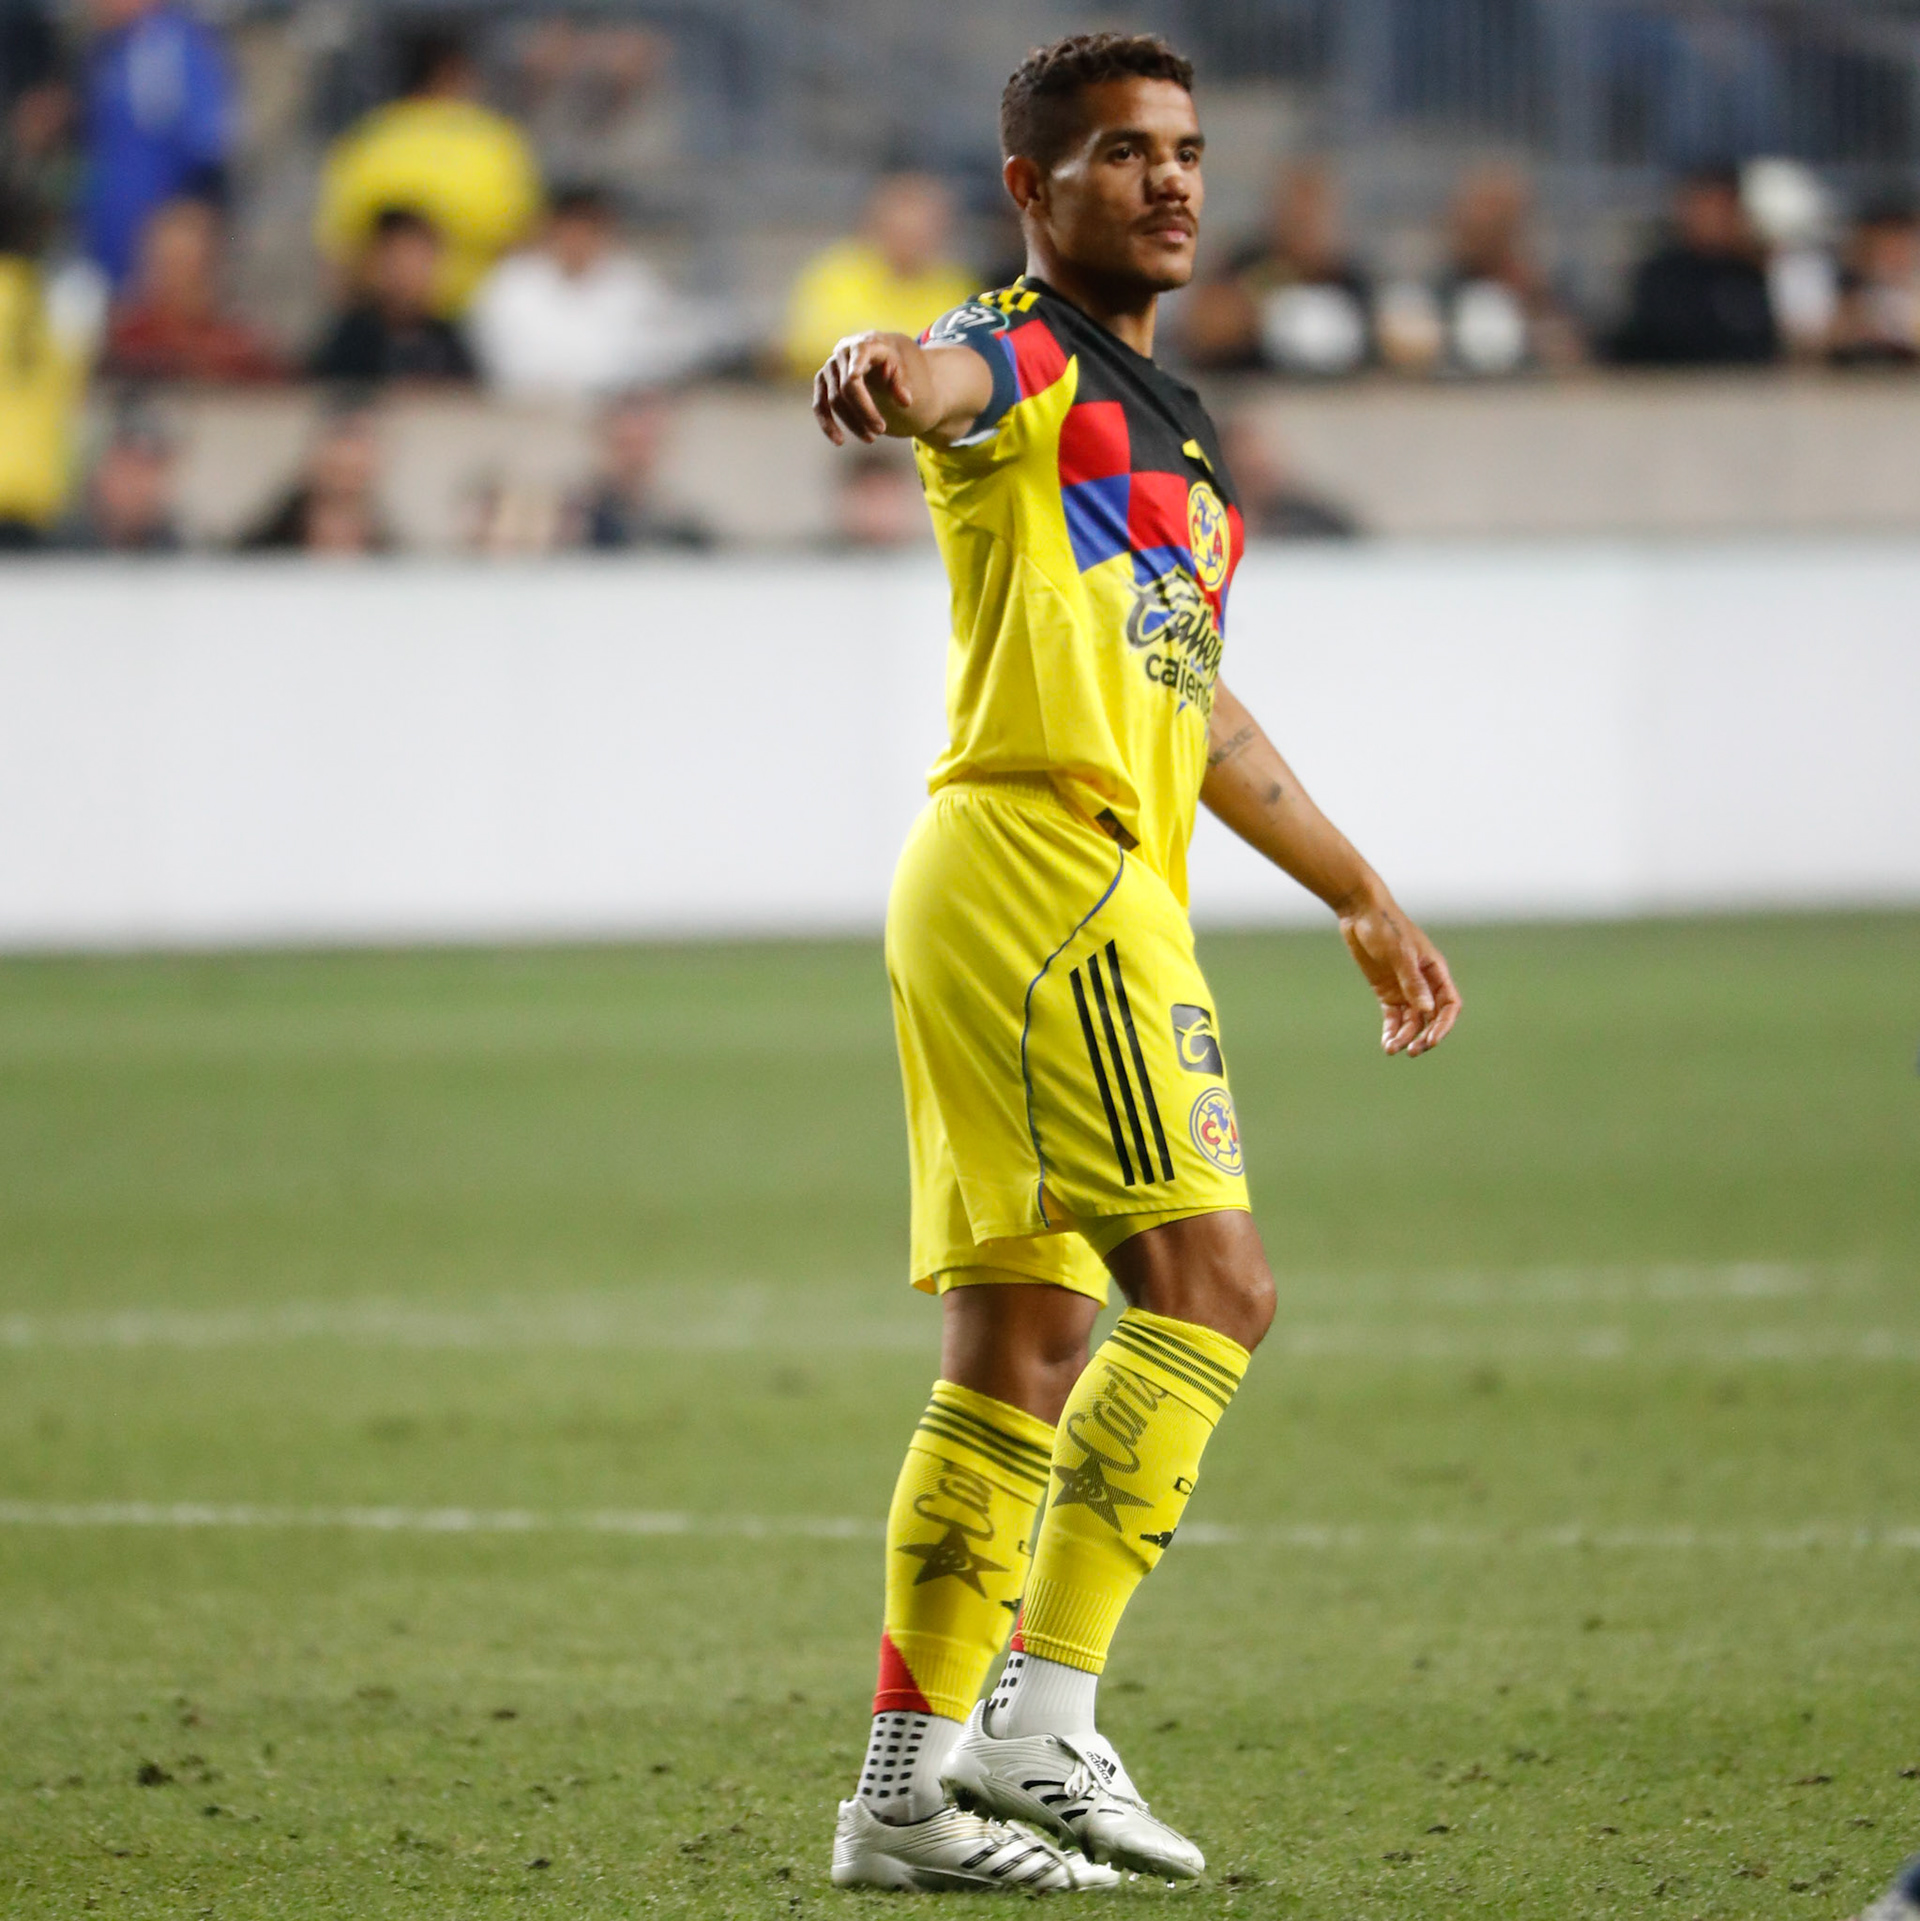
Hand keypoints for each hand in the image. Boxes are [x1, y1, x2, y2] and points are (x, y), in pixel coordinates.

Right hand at [811, 332, 912, 445]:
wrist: (872, 350)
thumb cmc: (889, 360)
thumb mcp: (900, 367)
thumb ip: (901, 382)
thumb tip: (905, 402)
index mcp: (862, 345)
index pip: (857, 360)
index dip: (856, 374)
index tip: (855, 381)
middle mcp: (841, 353)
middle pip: (847, 388)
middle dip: (864, 412)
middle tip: (882, 430)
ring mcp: (828, 367)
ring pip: (834, 400)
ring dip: (852, 422)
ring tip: (871, 439)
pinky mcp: (821, 381)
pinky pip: (819, 405)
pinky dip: (827, 424)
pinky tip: (839, 441)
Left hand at [1338, 890, 1462, 1057]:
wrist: (1359, 912)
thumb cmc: (1385, 927)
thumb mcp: (1399, 953)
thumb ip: (1412, 981)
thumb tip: (1426, 1008)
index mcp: (1435, 971)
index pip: (1449, 1005)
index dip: (1444, 1025)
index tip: (1431, 1040)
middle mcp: (1423, 983)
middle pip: (1431, 1017)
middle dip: (1424, 1036)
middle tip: (1413, 1051)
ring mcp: (1404, 988)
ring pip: (1411, 1020)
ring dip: (1405, 1036)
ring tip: (1392, 1049)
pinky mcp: (1386, 991)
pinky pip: (1393, 1016)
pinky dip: (1391, 1030)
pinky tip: (1387, 1043)